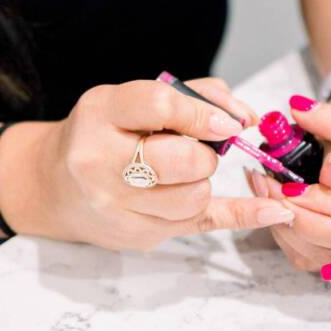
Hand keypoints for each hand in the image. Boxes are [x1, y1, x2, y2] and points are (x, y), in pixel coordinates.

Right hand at [26, 78, 294, 250]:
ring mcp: (116, 206)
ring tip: (180, 173)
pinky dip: (243, 216)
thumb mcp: (130, 100)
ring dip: (202, 181)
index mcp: (100, 115)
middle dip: (203, 155)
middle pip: (181, 161)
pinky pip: (202, 224)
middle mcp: (100, 162)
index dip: (203, 113)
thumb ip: (191, 95)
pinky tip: (274, 210)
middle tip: (195, 151)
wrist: (56, 186)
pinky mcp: (138, 234)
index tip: (227, 123)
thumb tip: (245, 116)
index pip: (160, 106)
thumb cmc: (102, 135)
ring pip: (193, 197)